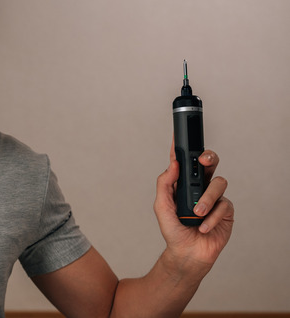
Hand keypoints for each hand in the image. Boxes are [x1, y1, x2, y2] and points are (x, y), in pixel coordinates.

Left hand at [154, 145, 234, 269]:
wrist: (187, 253)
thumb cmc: (173, 229)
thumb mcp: (162, 206)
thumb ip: (165, 183)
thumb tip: (173, 164)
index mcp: (184, 184)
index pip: (184, 162)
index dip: (182, 148)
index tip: (178, 135)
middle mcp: (201, 187)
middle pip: (210, 164)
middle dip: (209, 157)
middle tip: (203, 160)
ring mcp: (214, 198)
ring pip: (219, 183)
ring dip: (207, 198)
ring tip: (196, 213)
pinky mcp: (225, 211)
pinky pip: (224, 206)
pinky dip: (211, 218)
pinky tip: (203, 227)